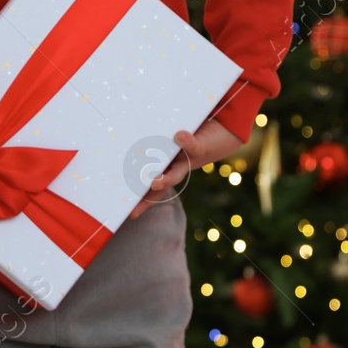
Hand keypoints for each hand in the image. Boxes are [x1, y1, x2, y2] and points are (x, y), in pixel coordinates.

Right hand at [130, 120, 246, 218]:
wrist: (224, 133)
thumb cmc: (190, 136)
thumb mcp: (169, 141)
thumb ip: (153, 144)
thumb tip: (123, 140)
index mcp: (166, 170)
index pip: (151, 190)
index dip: (140, 202)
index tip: (129, 214)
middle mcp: (177, 169)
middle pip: (160, 189)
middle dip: (147, 199)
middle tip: (135, 210)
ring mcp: (189, 160)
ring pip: (176, 173)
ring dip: (166, 179)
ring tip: (155, 182)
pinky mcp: (202, 147)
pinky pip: (193, 145)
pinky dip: (185, 141)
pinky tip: (179, 135)